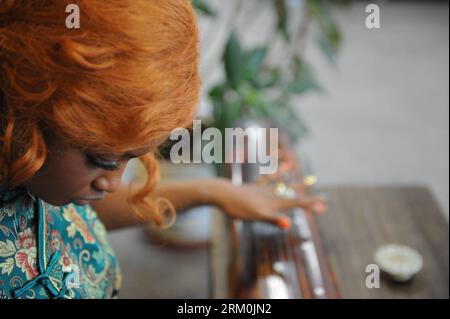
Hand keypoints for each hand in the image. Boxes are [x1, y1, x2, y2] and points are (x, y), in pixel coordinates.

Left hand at [211, 179, 326, 229]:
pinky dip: (278, 175)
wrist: (222, 193)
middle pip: (294, 195)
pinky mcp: (256, 188)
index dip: (310, 204)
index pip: (297, 202)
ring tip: (310, 179)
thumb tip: (288, 224)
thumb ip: (273, 219)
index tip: (324, 206)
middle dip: (308, 197)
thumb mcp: (257, 216)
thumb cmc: (238, 207)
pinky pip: (270, 180)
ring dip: (298, 184)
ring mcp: (264, 190)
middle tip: (323, 199)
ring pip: (285, 186)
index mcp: (275, 201)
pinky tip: (285, 168)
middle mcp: (272, 194)